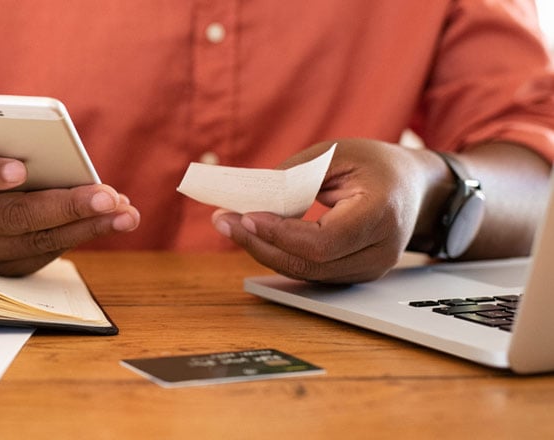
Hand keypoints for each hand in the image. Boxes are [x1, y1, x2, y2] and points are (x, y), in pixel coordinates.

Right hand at [0, 143, 139, 275]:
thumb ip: (13, 143)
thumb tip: (66, 158)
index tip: (20, 170)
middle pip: (14, 216)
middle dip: (66, 207)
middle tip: (107, 197)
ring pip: (38, 241)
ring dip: (88, 227)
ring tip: (125, 213)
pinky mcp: (4, 270)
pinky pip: (48, 254)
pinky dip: (84, 235)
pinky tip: (114, 221)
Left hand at [212, 139, 435, 283]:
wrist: (414, 187)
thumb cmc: (376, 165)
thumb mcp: (336, 154)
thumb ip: (295, 176)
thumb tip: (252, 199)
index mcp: (381, 214)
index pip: (324, 241)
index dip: (281, 233)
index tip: (247, 216)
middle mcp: (379, 251)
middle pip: (309, 263)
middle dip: (259, 244)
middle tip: (224, 221)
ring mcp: (369, 269)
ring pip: (305, 272)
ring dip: (263, 251)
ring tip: (230, 225)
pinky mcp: (355, 274)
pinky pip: (310, 271)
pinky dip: (278, 254)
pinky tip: (254, 236)